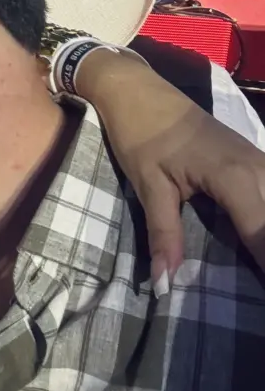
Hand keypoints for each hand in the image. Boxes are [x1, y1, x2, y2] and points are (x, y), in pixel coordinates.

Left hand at [77, 49, 264, 285]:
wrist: (137, 89)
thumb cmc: (140, 132)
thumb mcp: (149, 186)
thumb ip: (164, 236)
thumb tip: (166, 286)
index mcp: (235, 176)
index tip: (260, 301)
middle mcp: (260, 168)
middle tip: (256, 293)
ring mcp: (263, 162)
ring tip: (257, 275)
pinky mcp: (258, 162)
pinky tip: (259, 246)